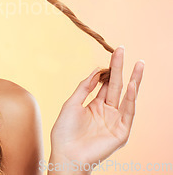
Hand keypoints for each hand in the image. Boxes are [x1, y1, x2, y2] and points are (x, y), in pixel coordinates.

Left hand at [49, 46, 143, 171]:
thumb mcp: (72, 103)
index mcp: (95, 105)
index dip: (109, 69)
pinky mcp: (121, 133)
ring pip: (126, 97)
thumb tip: (97, 69)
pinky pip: (128, 113)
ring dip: (133, 80)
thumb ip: (85, 87)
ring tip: (138, 64)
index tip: (112, 52)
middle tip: (123, 49)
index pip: (106, 84)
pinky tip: (131, 85)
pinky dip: (131, 99)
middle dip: (121, 68)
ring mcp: (115, 121)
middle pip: (117, 86)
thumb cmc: (64, 131)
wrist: (65, 153)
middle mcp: (107, 112)